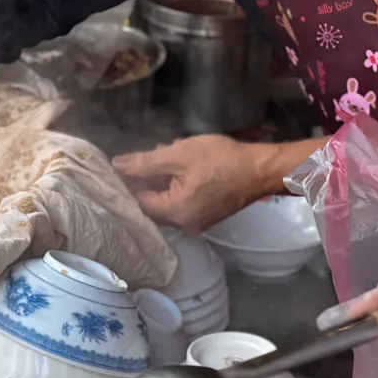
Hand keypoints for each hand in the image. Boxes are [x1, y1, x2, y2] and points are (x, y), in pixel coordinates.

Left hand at [112, 136, 294, 233]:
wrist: (261, 169)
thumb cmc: (220, 160)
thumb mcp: (179, 155)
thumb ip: (145, 162)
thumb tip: (116, 165)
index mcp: (175, 212)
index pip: (138, 200)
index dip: (129, 181)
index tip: (123, 164)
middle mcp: (184, 224)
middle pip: (153, 202)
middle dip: (149, 177)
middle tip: (148, 154)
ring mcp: (198, 222)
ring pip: (169, 199)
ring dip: (165, 178)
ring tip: (167, 152)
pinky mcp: (208, 215)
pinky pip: (184, 201)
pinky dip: (179, 184)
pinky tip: (183, 164)